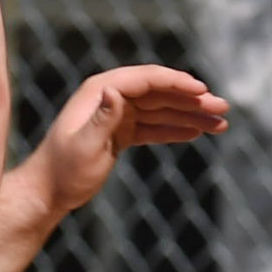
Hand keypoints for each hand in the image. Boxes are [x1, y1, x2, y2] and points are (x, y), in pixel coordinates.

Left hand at [33, 65, 227, 215]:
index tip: (203, 92)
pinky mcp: (120, 132)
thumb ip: (101, 119)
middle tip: (224, 109)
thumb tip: (114, 90)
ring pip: (161, 110)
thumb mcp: (83, 147)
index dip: (176, 83)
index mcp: (99, 92)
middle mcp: (109, 97)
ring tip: (220, 125)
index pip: (146, 79)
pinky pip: (154, 126)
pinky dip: (176, 129)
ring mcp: (116, 114)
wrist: (48, 192)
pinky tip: (197, 132)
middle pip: (159, 92)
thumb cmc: (63, 171)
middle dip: (193, 100)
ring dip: (190, 115)